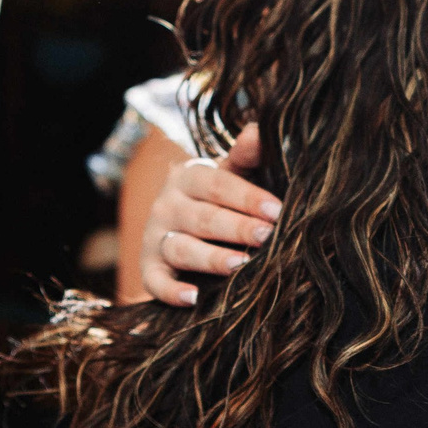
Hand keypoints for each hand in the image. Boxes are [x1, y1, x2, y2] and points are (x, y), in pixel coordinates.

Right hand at [142, 125, 284, 306]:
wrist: (190, 227)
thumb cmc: (225, 198)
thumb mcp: (236, 173)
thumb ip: (249, 155)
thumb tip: (262, 129)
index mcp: (190, 176)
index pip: (218, 183)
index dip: (247, 197)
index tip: (277, 210)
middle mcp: (167, 204)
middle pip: (202, 217)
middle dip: (236, 227)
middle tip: (266, 237)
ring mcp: (156, 237)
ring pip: (182, 248)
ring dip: (210, 257)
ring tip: (239, 265)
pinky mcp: (149, 268)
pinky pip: (155, 282)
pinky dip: (171, 291)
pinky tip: (193, 298)